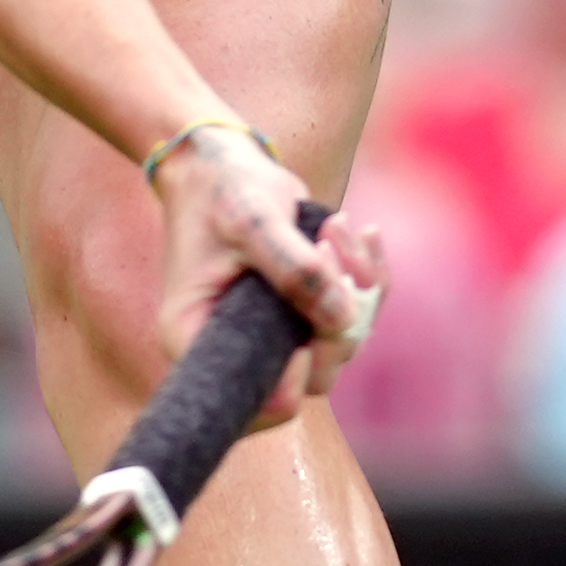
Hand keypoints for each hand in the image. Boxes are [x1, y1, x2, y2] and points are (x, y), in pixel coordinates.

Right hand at [149, 125, 387, 424]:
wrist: (220, 161)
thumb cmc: (223, 188)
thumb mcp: (253, 220)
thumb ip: (294, 270)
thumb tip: (343, 319)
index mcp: (198, 339)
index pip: (263, 404)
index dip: (299, 375)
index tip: (313, 321)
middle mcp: (233, 348)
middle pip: (313, 377)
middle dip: (339, 321)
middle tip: (330, 247)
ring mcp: (271, 334)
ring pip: (340, 345)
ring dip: (357, 287)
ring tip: (337, 226)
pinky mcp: (299, 313)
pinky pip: (353, 317)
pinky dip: (367, 278)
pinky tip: (364, 233)